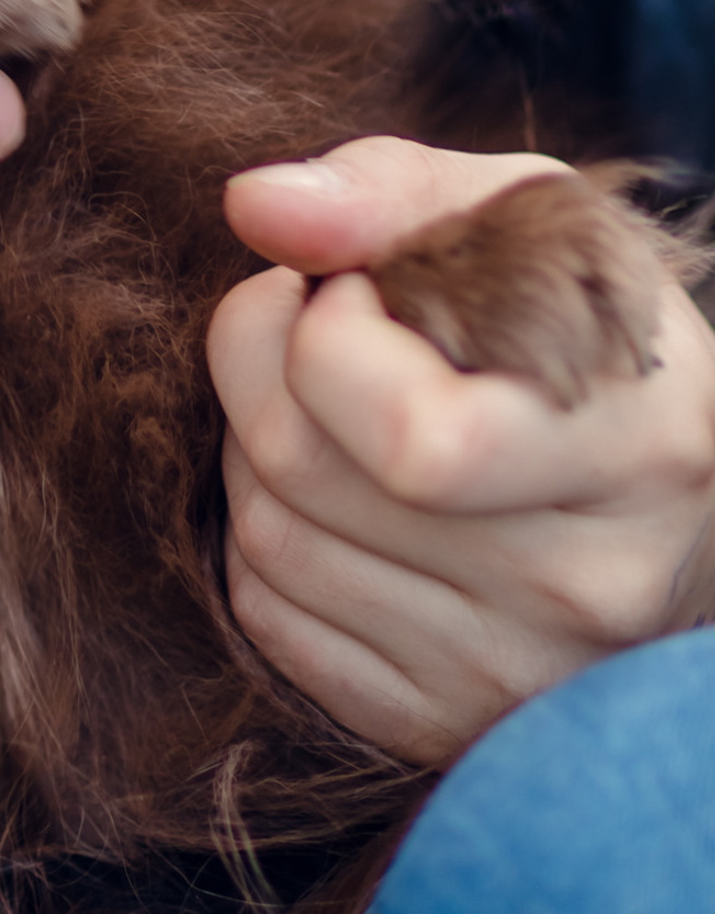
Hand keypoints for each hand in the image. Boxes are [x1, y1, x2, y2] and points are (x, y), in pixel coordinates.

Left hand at [212, 135, 714, 764]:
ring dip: (256, 443)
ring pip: (266, 539)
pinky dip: (266, 537)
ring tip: (333, 405)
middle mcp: (589, 587)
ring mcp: (518, 673)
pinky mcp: (445, 722)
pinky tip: (336, 489)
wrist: (658, 476)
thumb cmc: (574, 324)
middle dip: (261, 361)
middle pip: (300, 469)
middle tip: (319, 328)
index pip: (407, 434)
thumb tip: (254, 205)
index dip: (331, 331)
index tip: (362, 294)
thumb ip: (386, 191)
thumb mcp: (519, 217)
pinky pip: (268, 614)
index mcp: (638, 448)